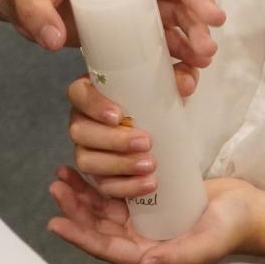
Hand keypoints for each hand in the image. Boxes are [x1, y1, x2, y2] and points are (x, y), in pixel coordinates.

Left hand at [0, 0, 225, 77]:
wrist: (19, 3)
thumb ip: (36, 13)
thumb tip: (52, 39)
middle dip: (197, 5)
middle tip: (212, 29)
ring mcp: (132, 3)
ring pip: (173, 14)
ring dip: (192, 34)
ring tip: (203, 59)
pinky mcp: (128, 29)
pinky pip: (160, 38)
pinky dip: (177, 53)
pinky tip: (187, 71)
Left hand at [48, 168, 264, 263]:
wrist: (250, 210)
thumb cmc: (230, 229)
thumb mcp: (206, 244)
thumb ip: (176, 256)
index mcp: (149, 252)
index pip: (107, 247)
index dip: (80, 236)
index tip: (56, 221)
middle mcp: (142, 236)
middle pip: (100, 225)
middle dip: (76, 207)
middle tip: (57, 184)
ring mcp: (147, 217)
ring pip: (106, 207)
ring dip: (84, 193)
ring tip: (64, 173)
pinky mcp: (154, 197)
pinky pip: (122, 190)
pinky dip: (105, 179)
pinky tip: (92, 164)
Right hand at [68, 73, 167, 199]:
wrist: (164, 125)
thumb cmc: (156, 96)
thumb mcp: (170, 82)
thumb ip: (179, 76)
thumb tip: (186, 84)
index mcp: (91, 92)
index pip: (78, 93)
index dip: (94, 105)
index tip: (118, 116)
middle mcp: (83, 121)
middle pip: (80, 132)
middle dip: (113, 141)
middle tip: (146, 142)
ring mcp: (87, 149)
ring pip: (87, 162)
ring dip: (119, 166)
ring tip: (150, 166)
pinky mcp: (99, 174)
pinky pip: (103, 185)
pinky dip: (125, 187)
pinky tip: (148, 184)